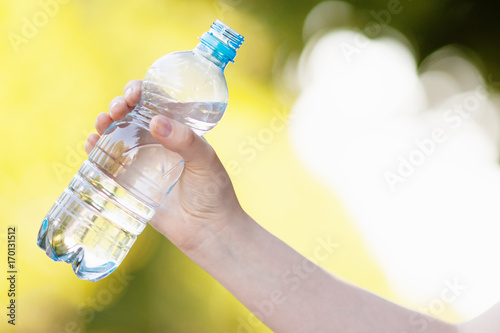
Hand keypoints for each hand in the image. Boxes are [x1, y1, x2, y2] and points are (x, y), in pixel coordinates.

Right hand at [86, 80, 244, 255]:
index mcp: (178, 130)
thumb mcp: (206, 161)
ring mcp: (142, 160)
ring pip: (117, 133)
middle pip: (132, 114)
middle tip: (118, 108)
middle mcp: (158, 141)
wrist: (206, 230)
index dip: (142, 91)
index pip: (157, 102)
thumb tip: (154, 121)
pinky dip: (96, 148)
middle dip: (120, 104)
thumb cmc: (213, 192)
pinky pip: (107, 160)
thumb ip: (185, 141)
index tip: (134, 94)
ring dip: (105, 122)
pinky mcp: (129, 180)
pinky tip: (92, 142)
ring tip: (102, 122)